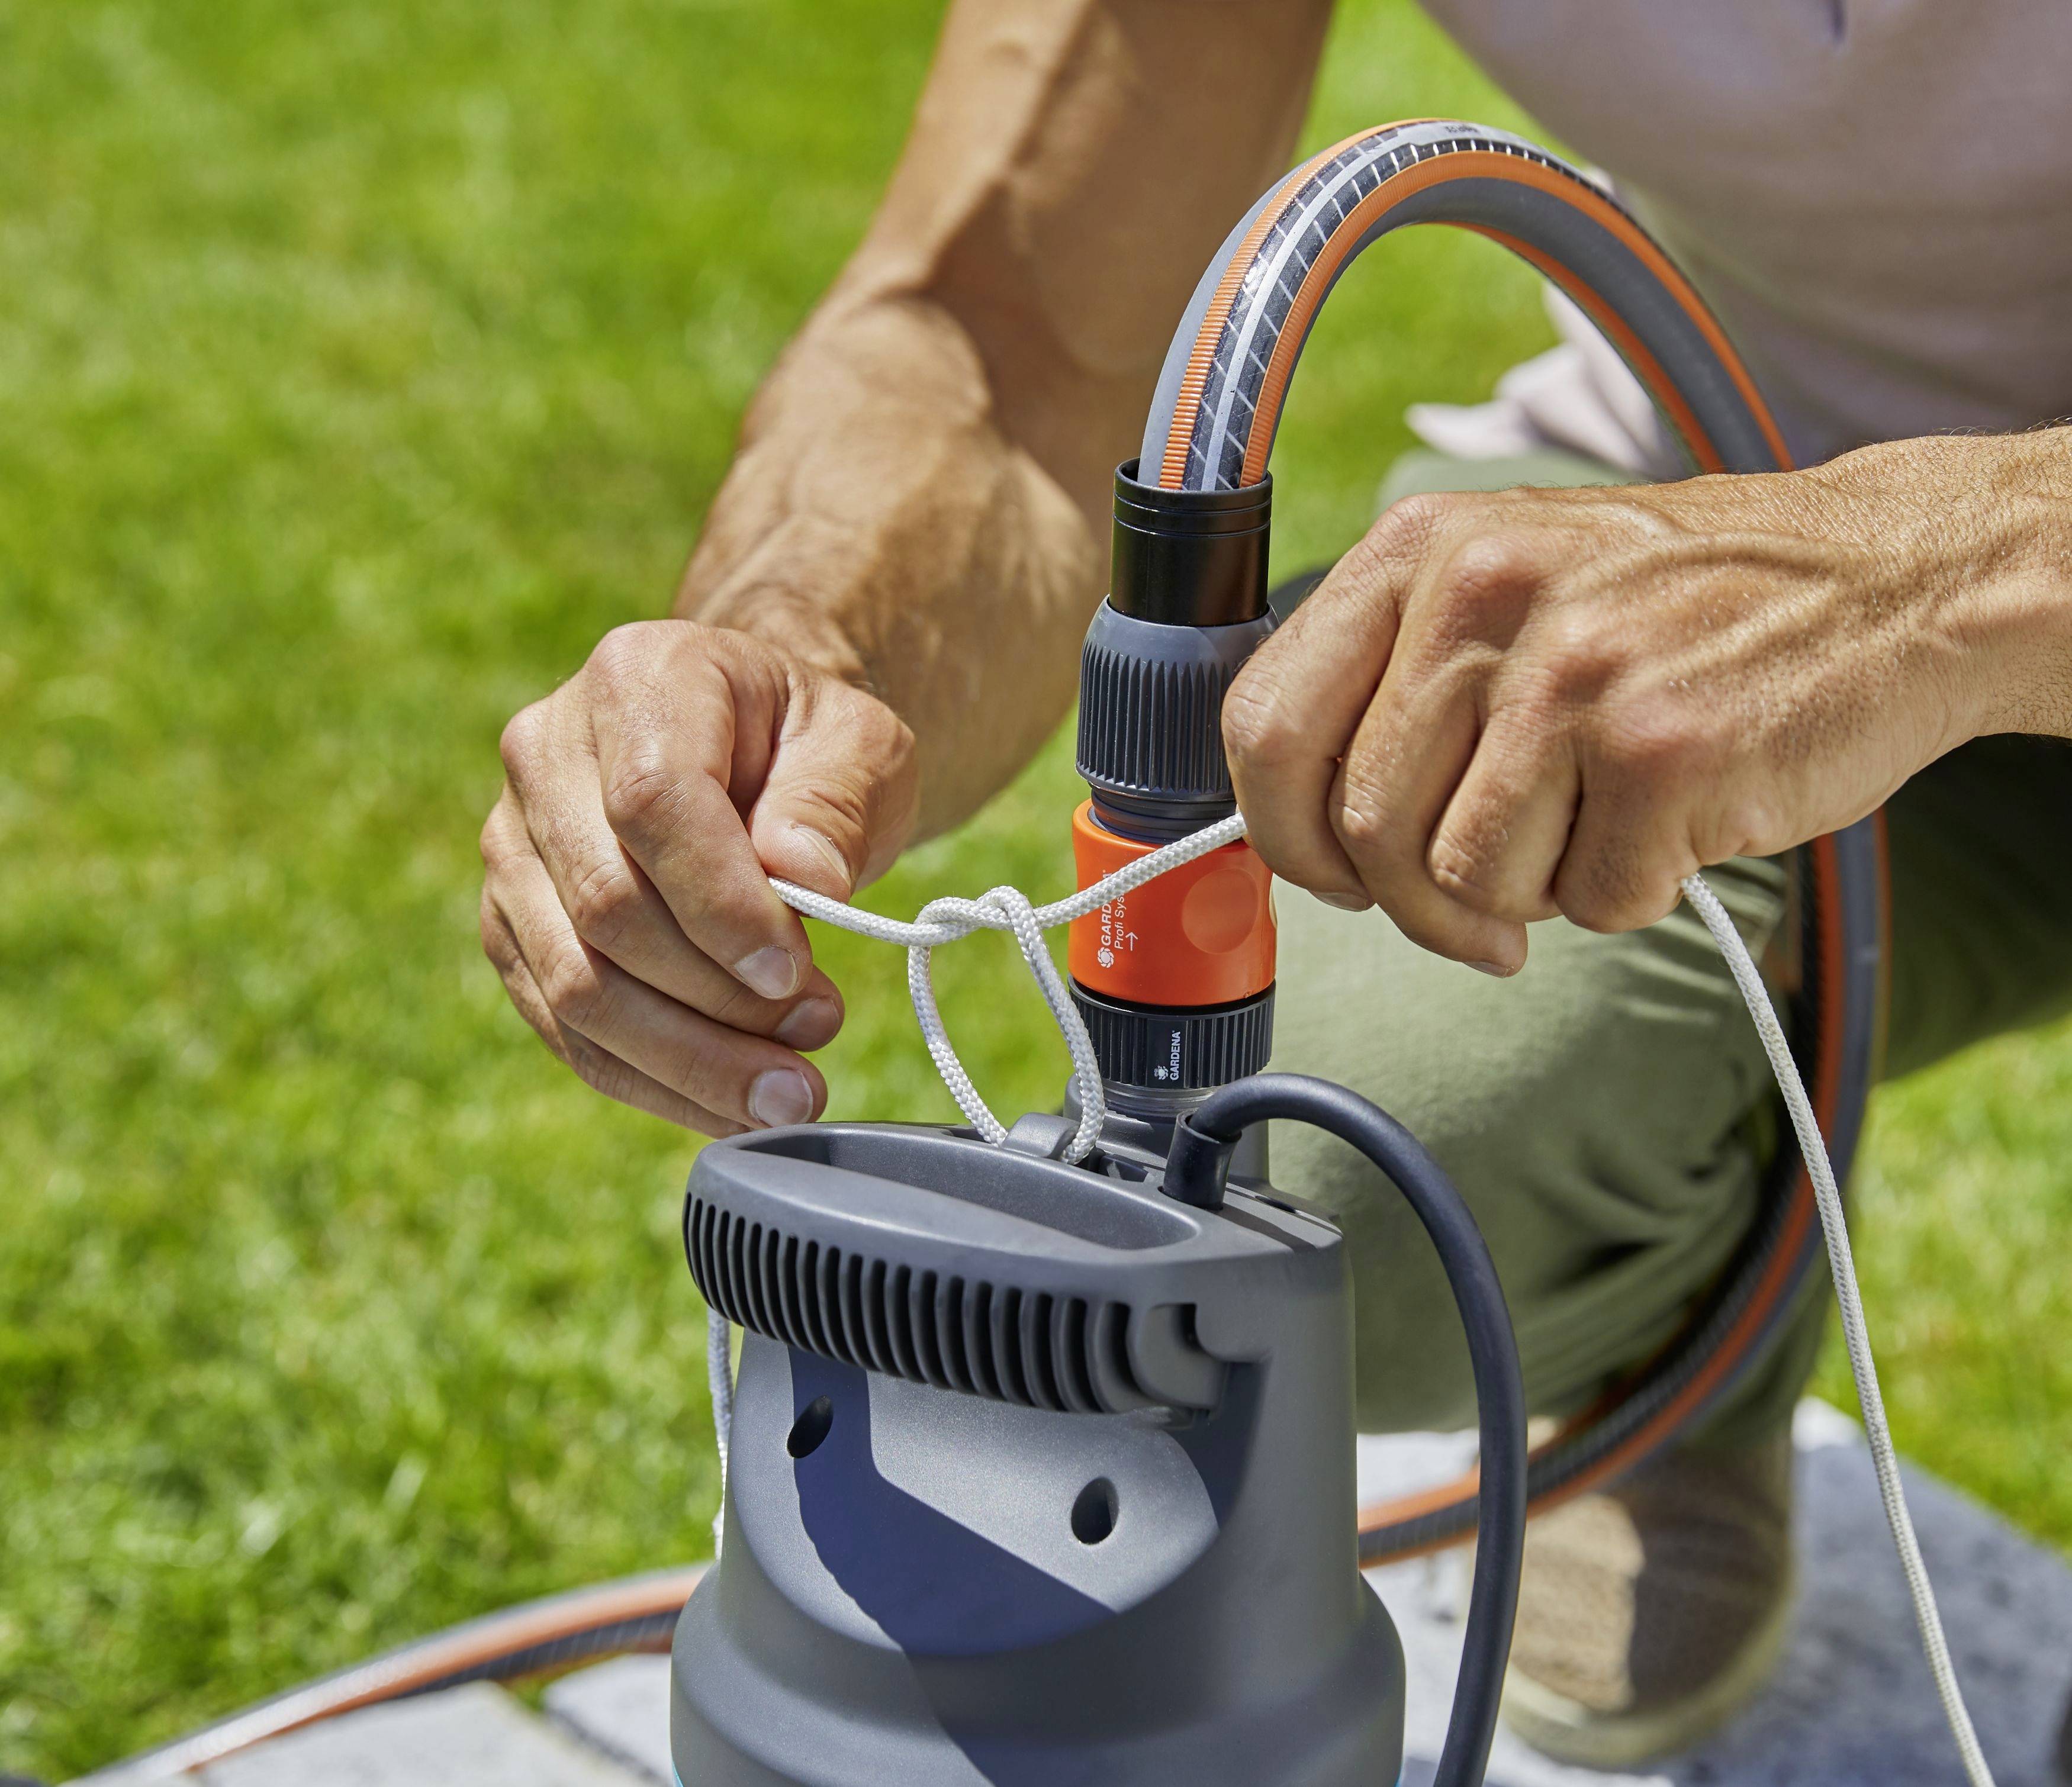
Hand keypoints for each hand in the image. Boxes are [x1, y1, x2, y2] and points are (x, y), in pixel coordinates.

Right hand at [481, 621, 917, 1132]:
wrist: (757, 753)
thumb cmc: (812, 745)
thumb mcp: (862, 743)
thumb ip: (834, 802)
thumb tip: (801, 883)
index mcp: (634, 679)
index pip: (651, 805)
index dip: (721, 903)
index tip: (795, 971)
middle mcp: (544, 755)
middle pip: (605, 908)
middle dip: (717, 998)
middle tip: (818, 1032)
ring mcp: (513, 847)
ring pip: (575, 986)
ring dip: (689, 1058)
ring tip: (791, 1088)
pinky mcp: (515, 929)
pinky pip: (567, 1031)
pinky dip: (654, 1082)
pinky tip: (732, 1105)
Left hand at [1223, 437, 2041, 970]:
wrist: (1891, 580)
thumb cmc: (1677, 608)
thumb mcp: (1507, 587)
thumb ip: (1395, 683)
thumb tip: (1293, 830)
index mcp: (1419, 550)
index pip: (1266, 728)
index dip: (1285, 836)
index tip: (1338, 876)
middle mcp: (1481, 594)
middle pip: (1364, 829)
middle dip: (1418, 902)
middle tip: (1485, 904)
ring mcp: (1574, 669)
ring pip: (1464, 880)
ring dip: (1526, 897)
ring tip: (1596, 828)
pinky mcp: (1664, 748)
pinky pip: (1588, 902)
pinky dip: (1627, 893)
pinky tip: (1673, 824)